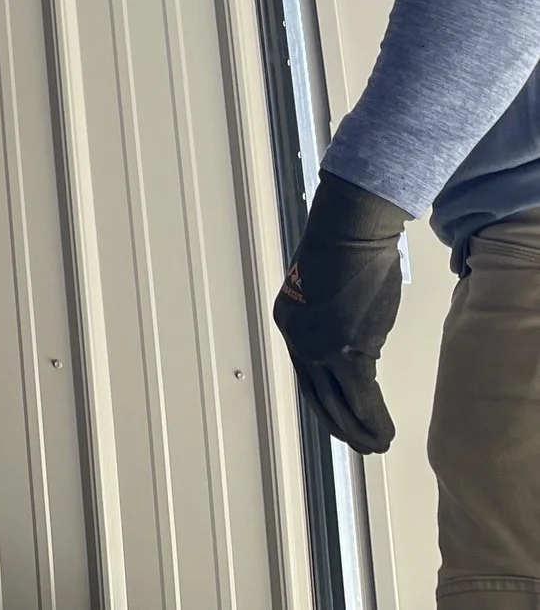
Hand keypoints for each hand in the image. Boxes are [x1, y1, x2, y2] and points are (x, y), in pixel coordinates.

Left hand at [272, 172, 409, 452]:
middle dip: (338, 424)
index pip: (305, 372)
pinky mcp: (346, 349)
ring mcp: (319, 347)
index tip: (341, 418)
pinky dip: (374, 419)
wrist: (351, 230)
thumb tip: (350, 335)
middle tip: (359, 444)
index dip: (324, 400)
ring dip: (360, 429)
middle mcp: (297, 339)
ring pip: (339, 402)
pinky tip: (387, 433)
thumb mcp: (328, 288)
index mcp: (289, 321)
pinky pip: (361, 397)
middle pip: (316, 395)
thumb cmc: (346, 248)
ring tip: (378, 445)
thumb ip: (332, 315)